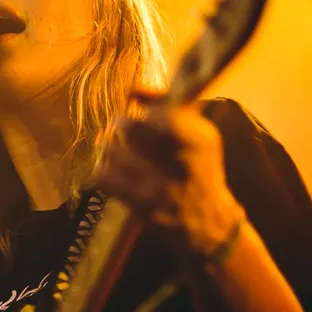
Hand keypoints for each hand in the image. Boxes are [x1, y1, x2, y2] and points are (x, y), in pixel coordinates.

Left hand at [99, 88, 245, 265]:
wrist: (208, 222)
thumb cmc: (201, 169)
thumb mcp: (200, 134)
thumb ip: (169, 106)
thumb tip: (132, 89)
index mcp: (197, 141)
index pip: (162, 112)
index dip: (147, 109)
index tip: (145, 114)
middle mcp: (178, 164)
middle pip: (127, 127)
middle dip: (122, 124)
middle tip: (125, 129)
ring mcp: (156, 187)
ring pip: (110, 150)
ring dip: (112, 148)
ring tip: (122, 152)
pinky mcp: (138, 206)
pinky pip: (103, 176)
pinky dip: (106, 169)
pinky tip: (117, 170)